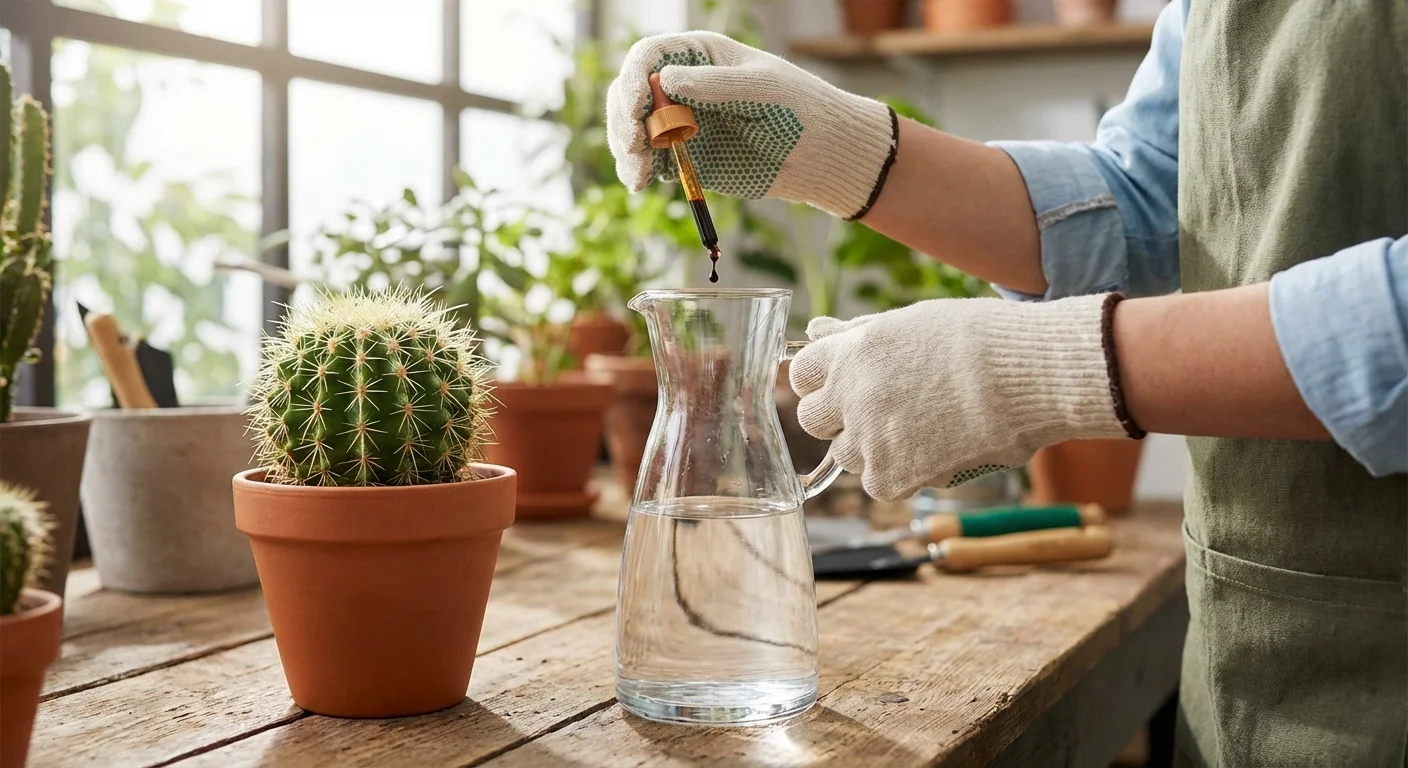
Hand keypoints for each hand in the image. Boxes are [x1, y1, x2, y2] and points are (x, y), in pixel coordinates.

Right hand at [606, 31, 897, 219]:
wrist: (820, 156)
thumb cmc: (799, 109)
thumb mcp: (760, 89)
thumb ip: (713, 84)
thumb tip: (664, 80)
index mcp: (700, 56)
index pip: (649, 57)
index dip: (634, 78)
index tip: (637, 106)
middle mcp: (683, 86)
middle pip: (630, 93)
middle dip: (623, 118)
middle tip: (634, 146)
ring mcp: (681, 123)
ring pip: (633, 129)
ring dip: (626, 150)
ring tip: (638, 174)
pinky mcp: (684, 157)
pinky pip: (650, 162)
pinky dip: (638, 172)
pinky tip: (641, 183)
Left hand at [789, 293, 1135, 501]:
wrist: (1028, 377)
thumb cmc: (981, 341)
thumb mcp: (912, 323)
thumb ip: (856, 333)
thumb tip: (815, 329)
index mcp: (852, 350)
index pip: (801, 373)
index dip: (823, 381)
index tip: (846, 386)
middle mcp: (850, 393)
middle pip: (812, 419)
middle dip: (840, 418)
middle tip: (885, 412)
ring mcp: (868, 437)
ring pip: (846, 455)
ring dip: (872, 448)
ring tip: (921, 429)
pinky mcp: (890, 475)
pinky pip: (877, 484)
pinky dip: (901, 475)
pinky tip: (935, 451)